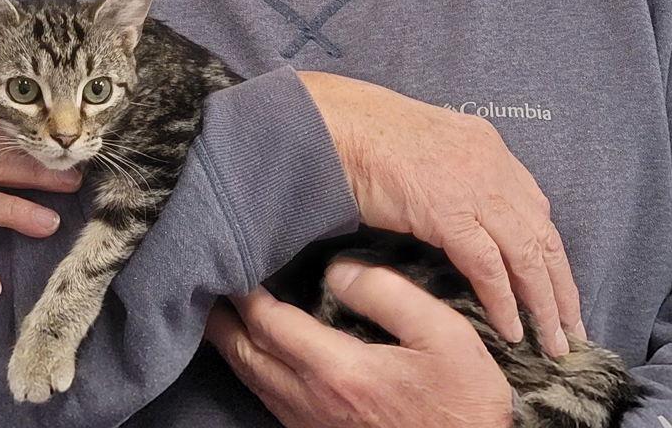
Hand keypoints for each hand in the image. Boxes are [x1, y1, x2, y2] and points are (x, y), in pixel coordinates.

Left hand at [206, 261, 512, 427]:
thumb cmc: (464, 407)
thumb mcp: (447, 338)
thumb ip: (390, 295)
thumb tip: (339, 269)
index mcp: (337, 371)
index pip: (267, 323)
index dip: (243, 292)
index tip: (231, 260)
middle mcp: (312, 402)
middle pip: (245, 355)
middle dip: (221, 319)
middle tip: (207, 284)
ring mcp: (312, 426)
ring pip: (253, 381)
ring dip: (233, 345)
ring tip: (223, 313)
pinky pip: (270, 400)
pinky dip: (254, 370)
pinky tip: (260, 355)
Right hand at [300, 71, 580, 353]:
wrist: (332, 123)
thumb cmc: (362, 136)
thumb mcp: (425, 149)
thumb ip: (453, 176)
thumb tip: (463, 218)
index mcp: (487, 145)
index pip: (536, 208)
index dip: (550, 253)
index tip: (559, 288)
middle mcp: (491, 163)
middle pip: (543, 235)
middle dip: (562, 288)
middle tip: (572, 330)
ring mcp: (473, 186)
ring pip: (527, 255)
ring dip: (543, 304)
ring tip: (553, 342)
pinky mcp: (448, 211)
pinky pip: (488, 266)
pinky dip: (503, 301)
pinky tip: (510, 328)